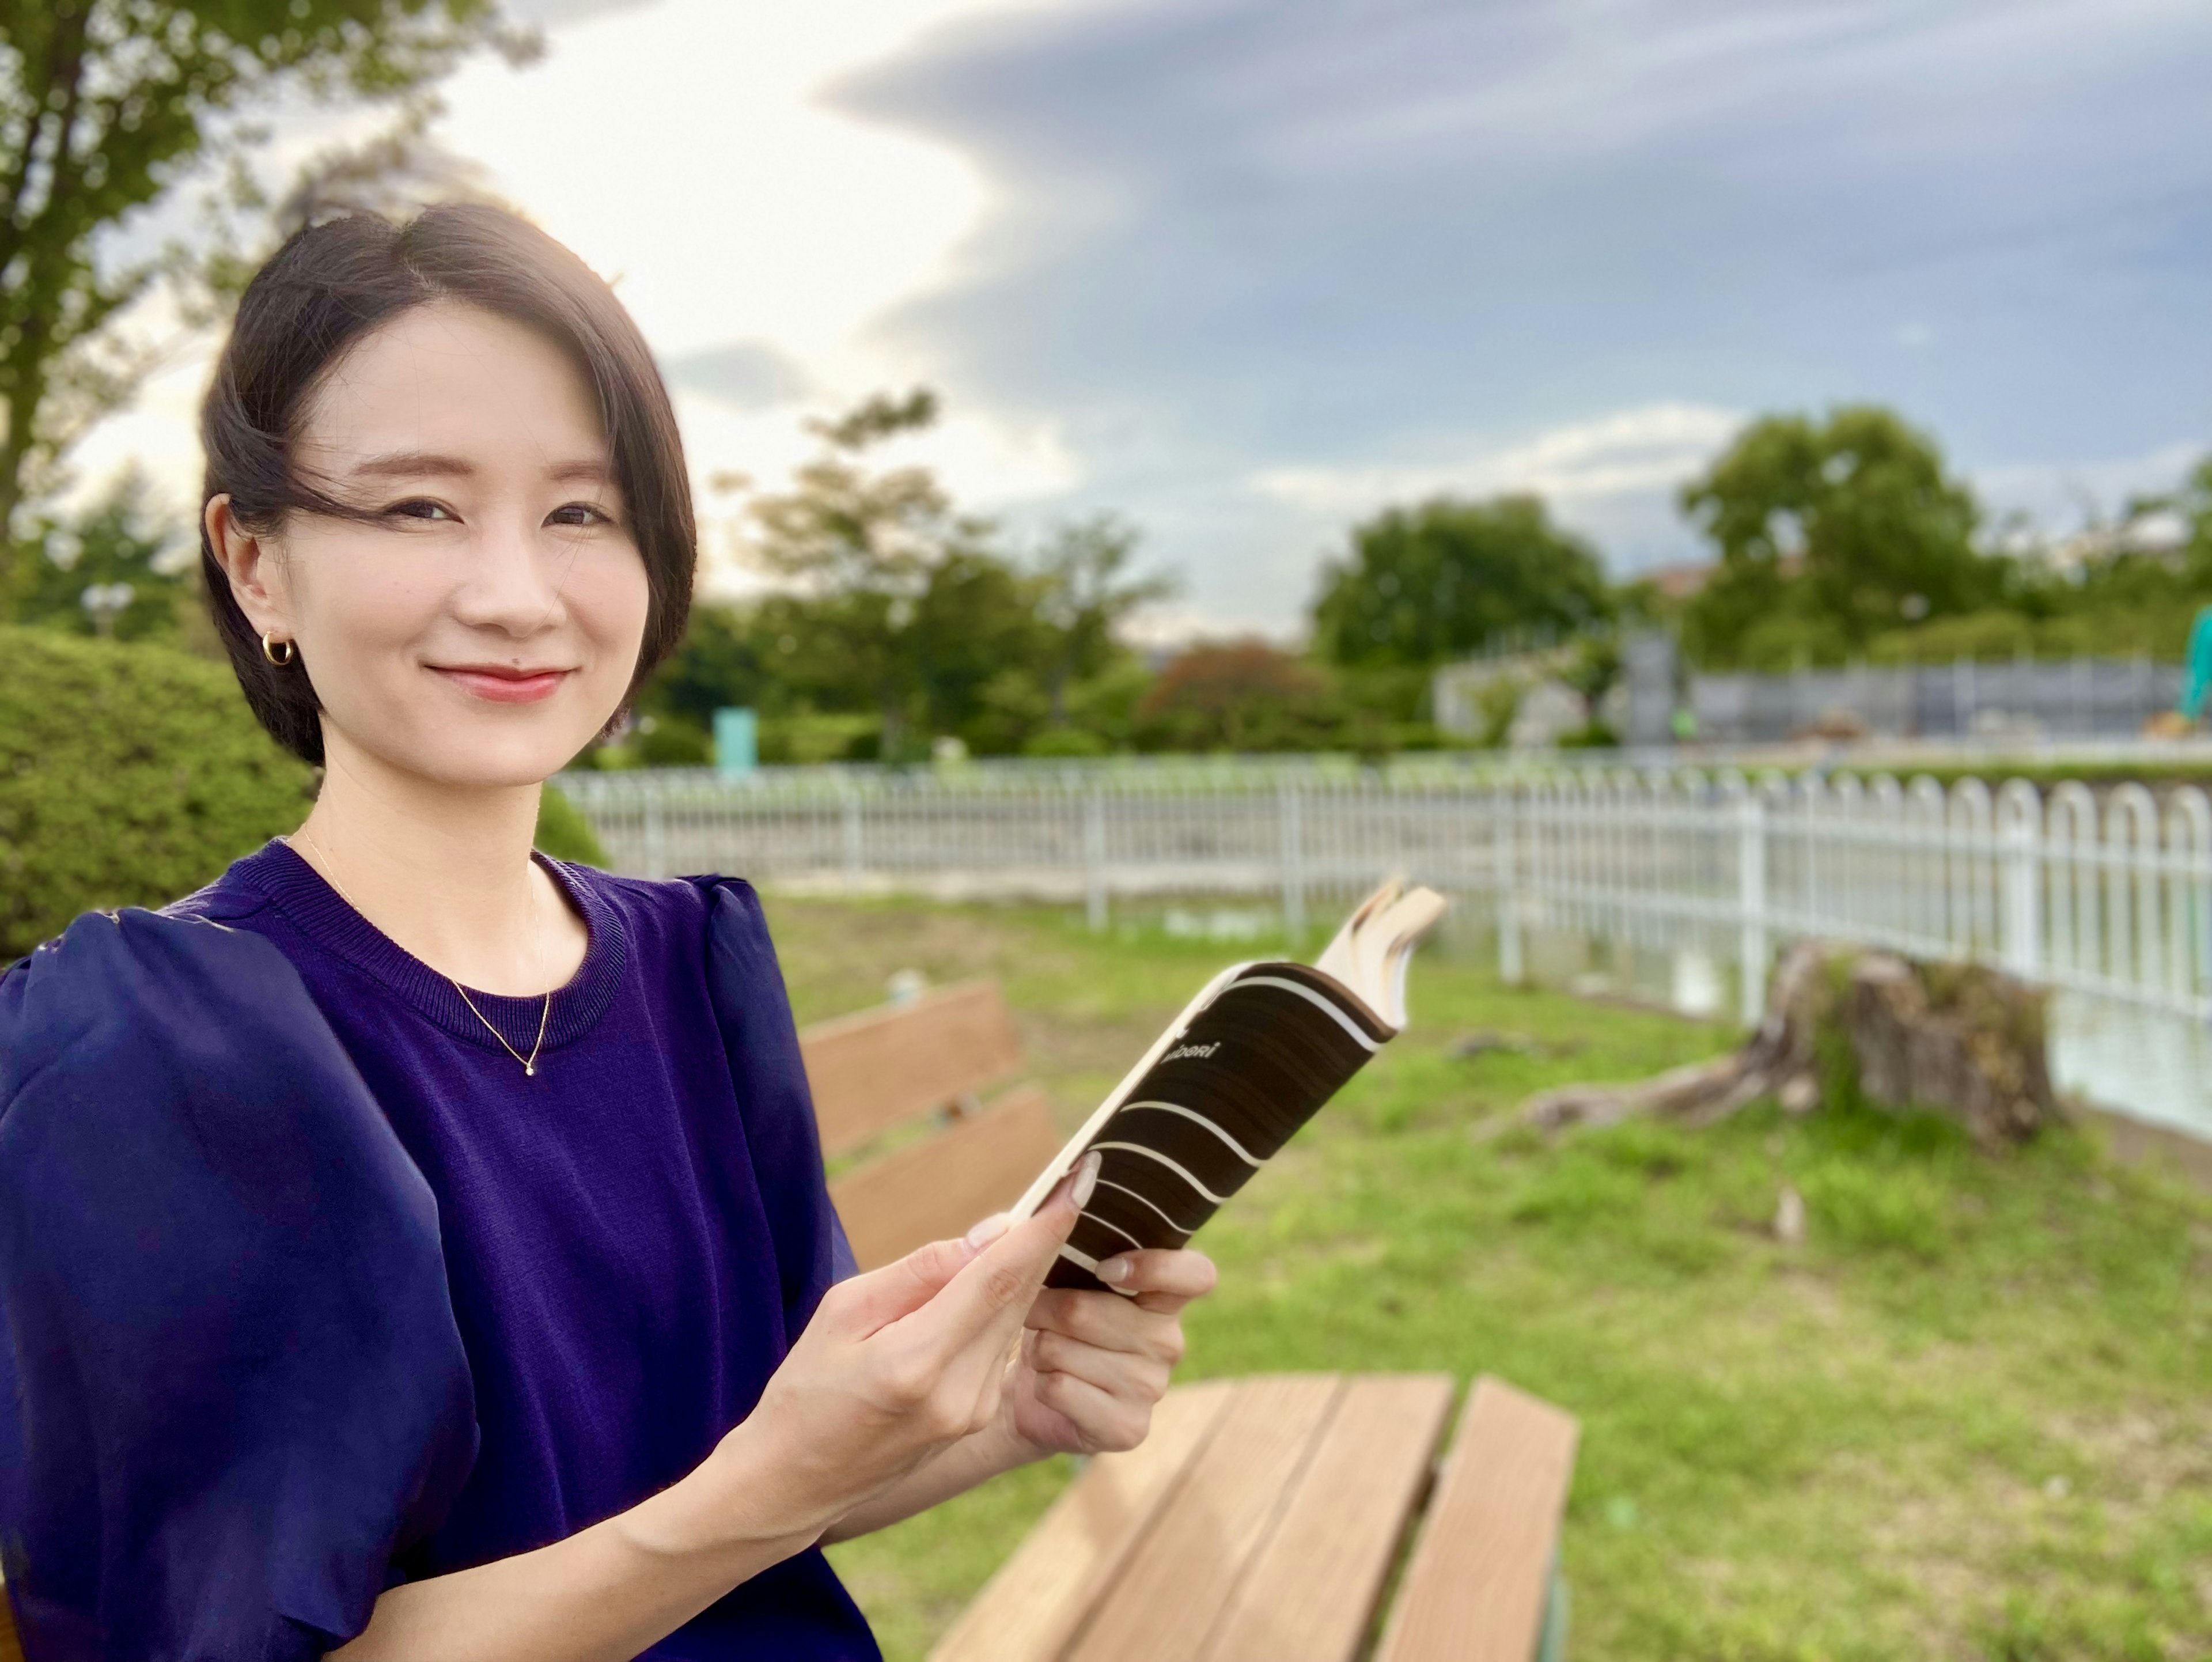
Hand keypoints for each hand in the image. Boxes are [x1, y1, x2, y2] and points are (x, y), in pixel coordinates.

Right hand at [705, 1158, 1096, 1542]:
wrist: (794, 1482)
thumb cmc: (806, 1389)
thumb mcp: (842, 1311)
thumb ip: (920, 1271)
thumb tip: (991, 1235)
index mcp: (917, 1362)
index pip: (999, 1280)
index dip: (1042, 1229)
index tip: (1077, 1184)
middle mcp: (960, 1393)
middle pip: (1020, 1298)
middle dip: (1042, 1240)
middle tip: (1068, 1187)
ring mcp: (974, 1412)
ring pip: (1016, 1320)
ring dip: (1024, 1272)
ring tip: (1027, 1224)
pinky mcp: (978, 1419)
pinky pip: (1001, 1345)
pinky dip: (1003, 1306)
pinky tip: (993, 1280)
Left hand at [1003, 1247, 1217, 1456]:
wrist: (1026, 1393)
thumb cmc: (1047, 1319)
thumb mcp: (1052, 1269)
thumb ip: (1059, 1231)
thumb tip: (1060, 1192)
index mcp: (1162, 1294)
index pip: (1196, 1274)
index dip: (1153, 1267)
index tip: (1107, 1268)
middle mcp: (1168, 1340)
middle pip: (1093, 1311)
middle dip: (1046, 1308)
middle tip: (1038, 1313)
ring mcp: (1152, 1387)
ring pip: (1067, 1350)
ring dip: (1039, 1347)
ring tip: (1046, 1353)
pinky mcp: (1128, 1427)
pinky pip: (1063, 1388)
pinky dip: (1041, 1384)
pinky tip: (1050, 1386)